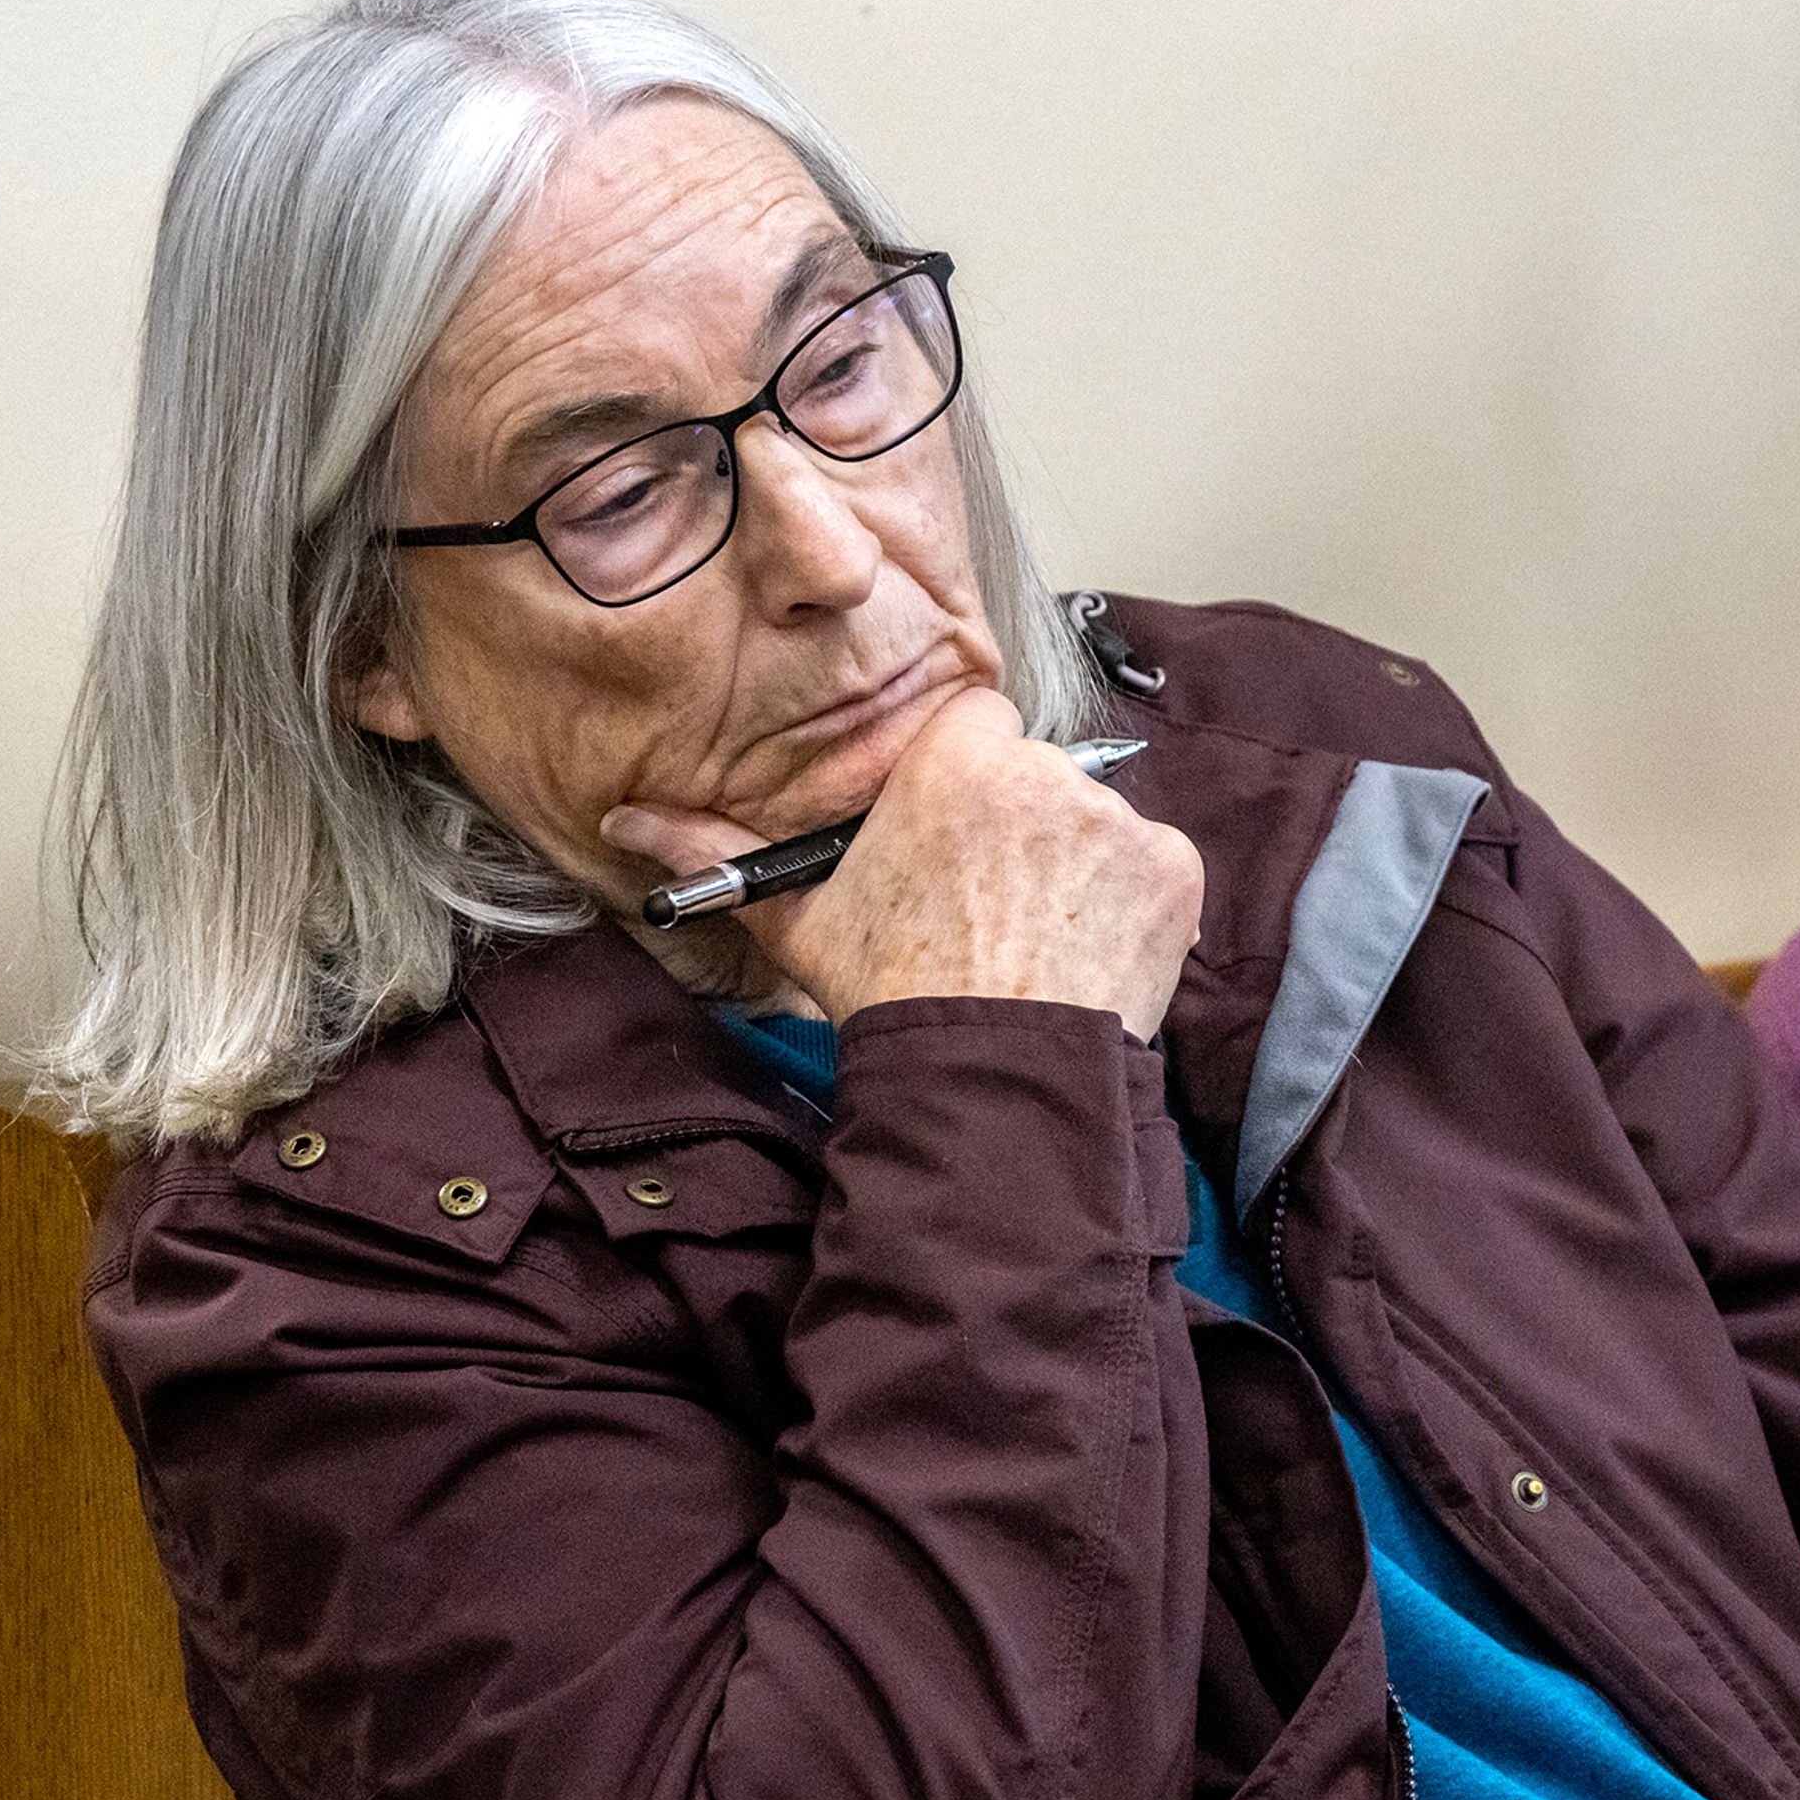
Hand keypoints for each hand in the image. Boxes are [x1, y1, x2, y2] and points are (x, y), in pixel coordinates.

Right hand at [604, 689, 1203, 1037]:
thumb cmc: (892, 991)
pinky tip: (1087, 954)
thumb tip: (626, 823)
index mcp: (955, 757)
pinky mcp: (1173, 870)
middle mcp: (1043, 770)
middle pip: (1038, 774)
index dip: (964, 782)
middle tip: (990, 905)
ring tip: (1037, 941)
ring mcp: (1118, 820)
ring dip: (1077, 868)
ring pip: (1097, 823)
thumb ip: (719, 853)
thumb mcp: (801, 918)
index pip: (975, 724)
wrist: (987, 1074)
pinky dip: (1132, 905)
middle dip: (1021, 827)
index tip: (954, 836)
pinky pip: (1153, 868)